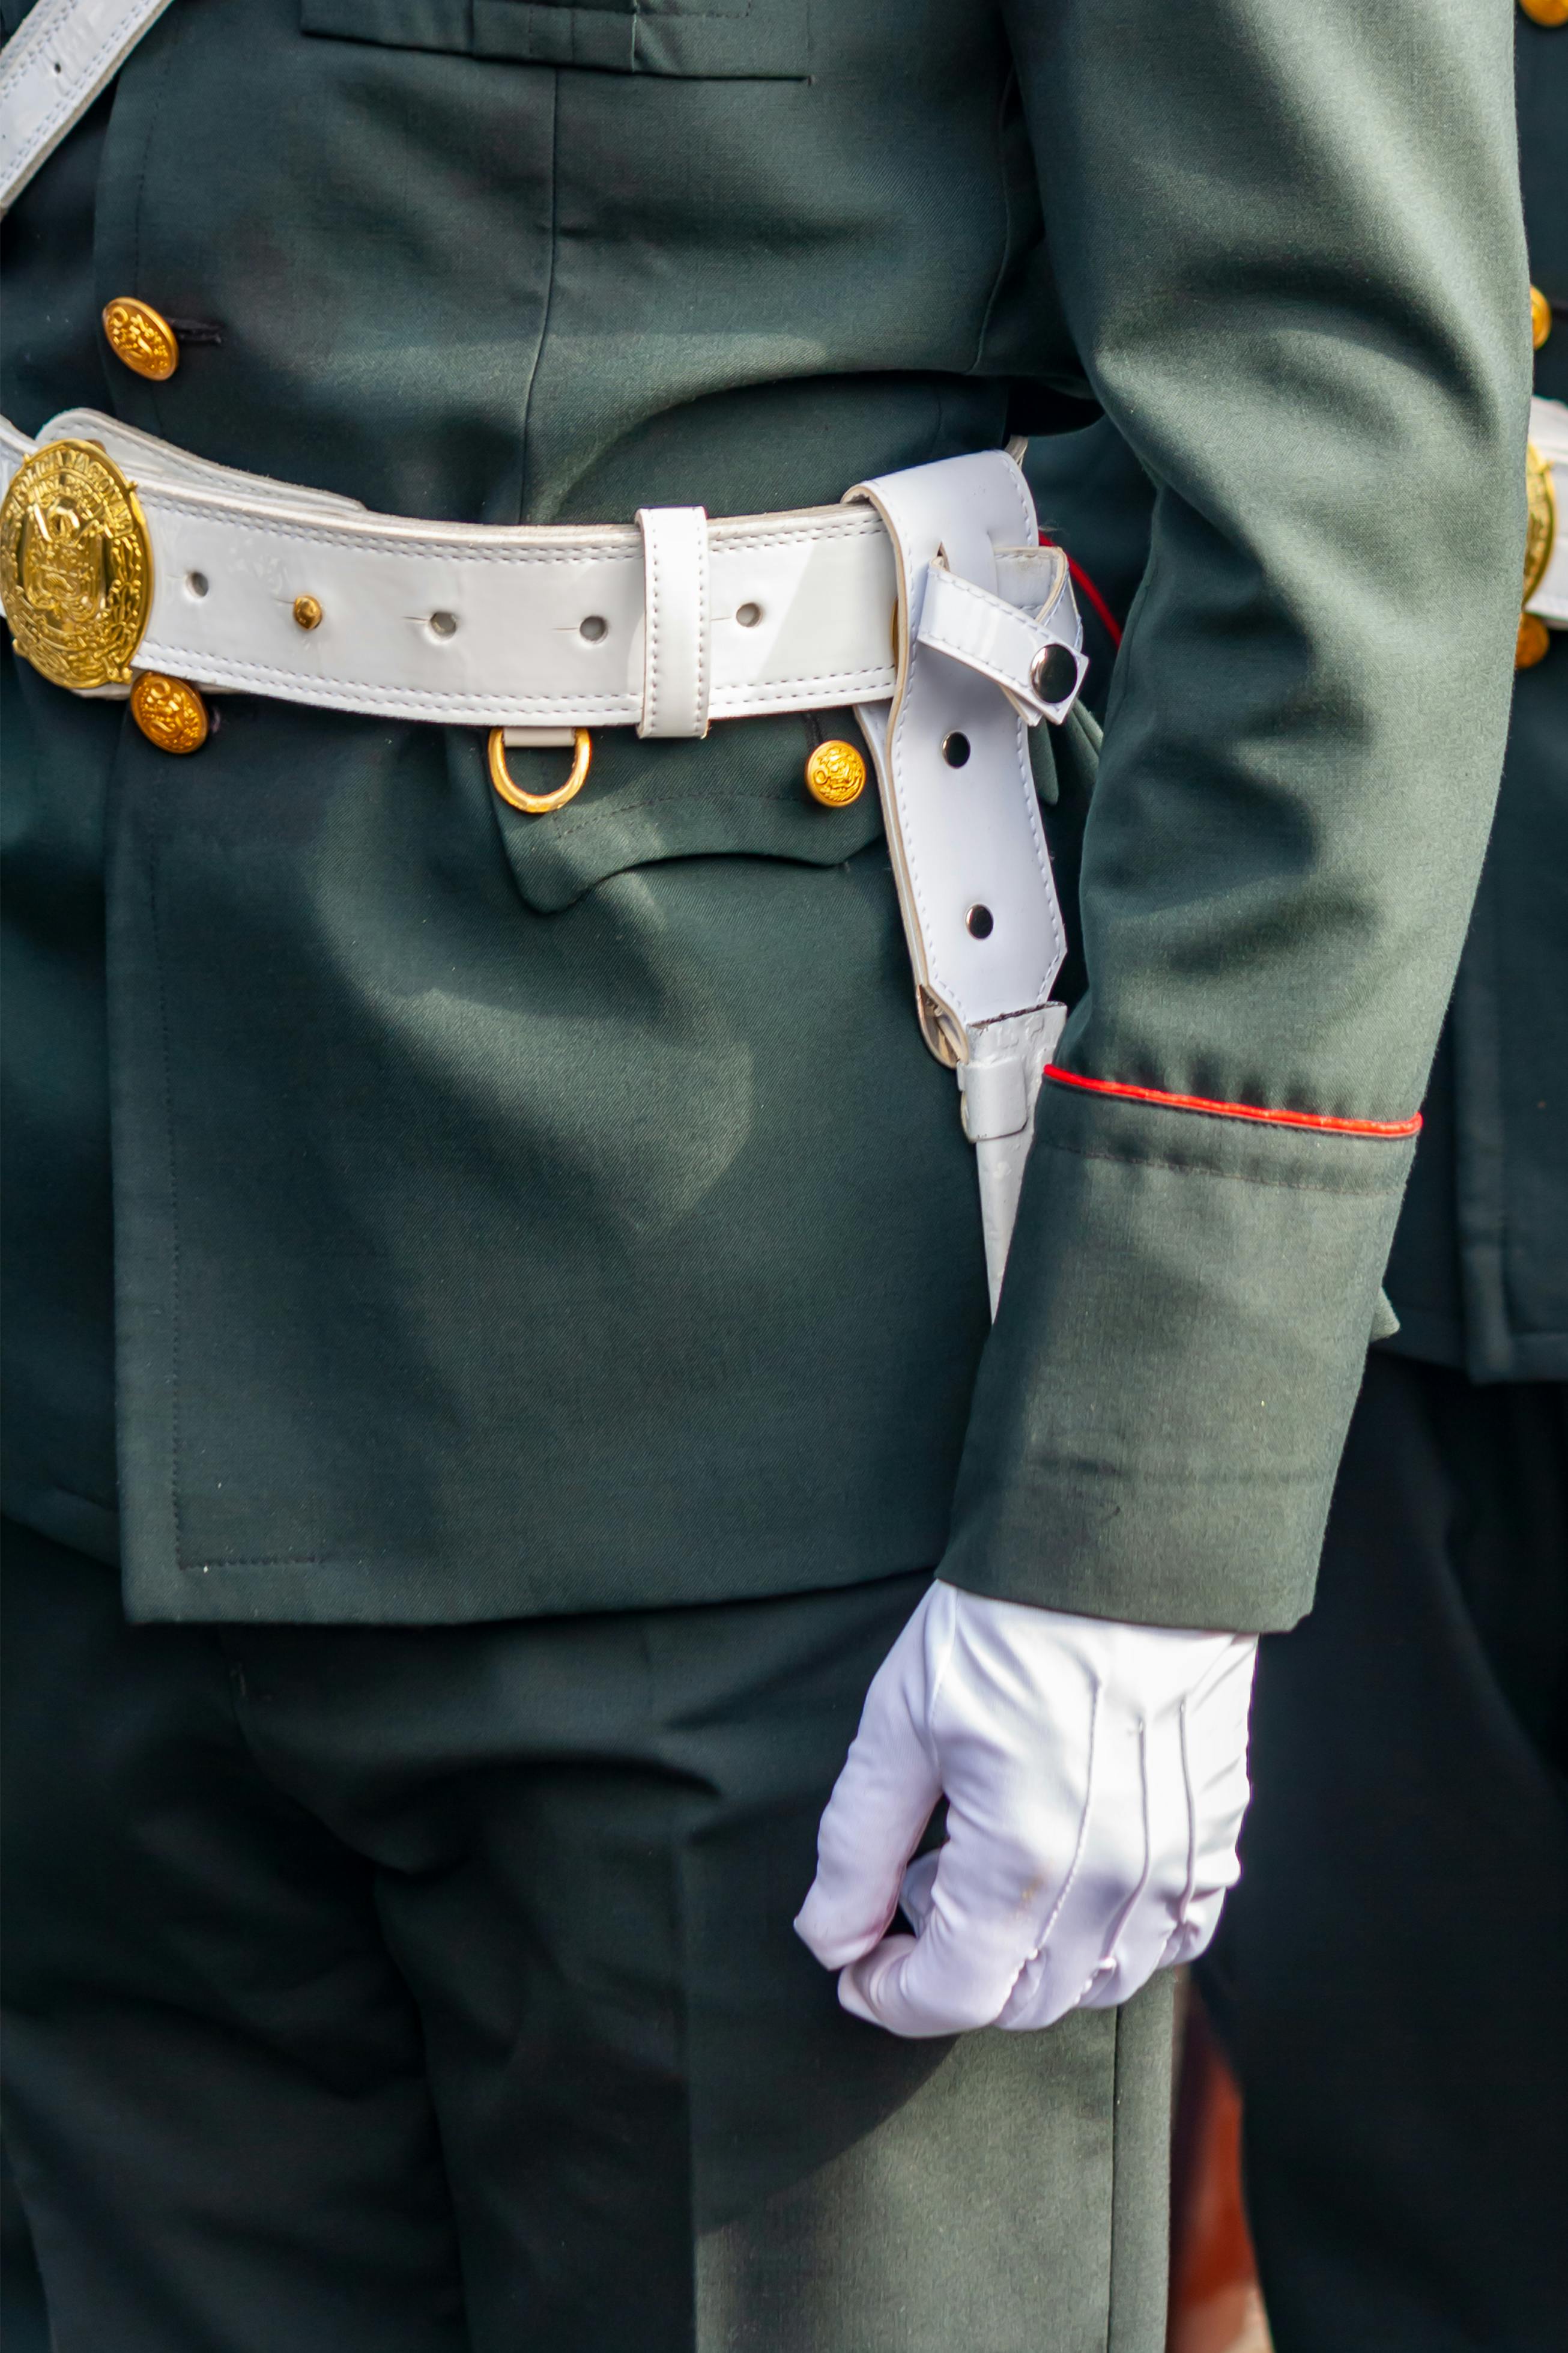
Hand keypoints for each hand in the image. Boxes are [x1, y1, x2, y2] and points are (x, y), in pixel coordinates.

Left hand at [794, 1581, 1255, 2037]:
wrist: (1124, 1552)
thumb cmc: (1004, 1627)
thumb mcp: (899, 1725)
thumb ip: (855, 1847)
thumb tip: (828, 1939)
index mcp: (1024, 1863)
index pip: (951, 1995)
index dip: (886, 1994)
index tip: (852, 1963)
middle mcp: (1112, 1887)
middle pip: (1022, 2001)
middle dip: (951, 1975)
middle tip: (909, 1901)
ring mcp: (1177, 1868)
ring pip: (1099, 1981)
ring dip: (1033, 1962)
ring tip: (987, 1875)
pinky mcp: (1218, 1835)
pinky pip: (1176, 1936)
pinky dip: (1118, 1936)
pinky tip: (1078, 1878)